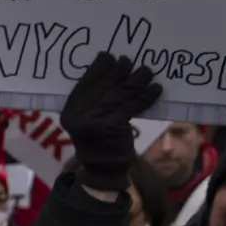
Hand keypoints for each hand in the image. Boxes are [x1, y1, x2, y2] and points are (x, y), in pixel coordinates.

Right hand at [59, 53, 161, 192]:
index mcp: (70, 111)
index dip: (98, 67)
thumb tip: (113, 70)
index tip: (108, 56)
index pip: (84, 82)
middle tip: (128, 61)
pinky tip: (156, 89)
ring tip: (147, 71)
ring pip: (121, 92)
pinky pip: (133, 104)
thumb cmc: (98, 140)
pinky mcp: (113, 125)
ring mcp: (96, 120)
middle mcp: (80, 114)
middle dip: (119, 69)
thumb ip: (93, 100)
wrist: (103, 169)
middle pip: (103, 84)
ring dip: (137, 79)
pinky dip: (147, 95)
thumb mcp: (88, 120)